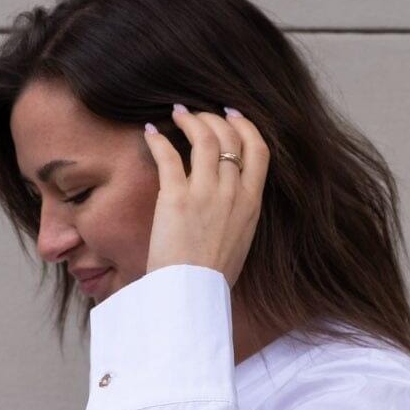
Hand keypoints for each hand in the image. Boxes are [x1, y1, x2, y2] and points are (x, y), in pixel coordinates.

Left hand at [142, 105, 268, 289]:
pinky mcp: (176, 198)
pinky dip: (158, 139)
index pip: (259, 149)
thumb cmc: (213, 274)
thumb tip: (229, 196)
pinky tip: (150, 132)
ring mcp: (205, 194)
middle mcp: (233, 193)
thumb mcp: (241, 239)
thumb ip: (239, 212)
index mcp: (252, 203)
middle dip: (213, 118)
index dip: (246, 125)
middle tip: (197, 115)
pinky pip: (169, 155)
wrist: (193, 294)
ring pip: (204, 138)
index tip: (232, 116)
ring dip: (190, 120)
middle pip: (230, 136)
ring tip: (177, 114)